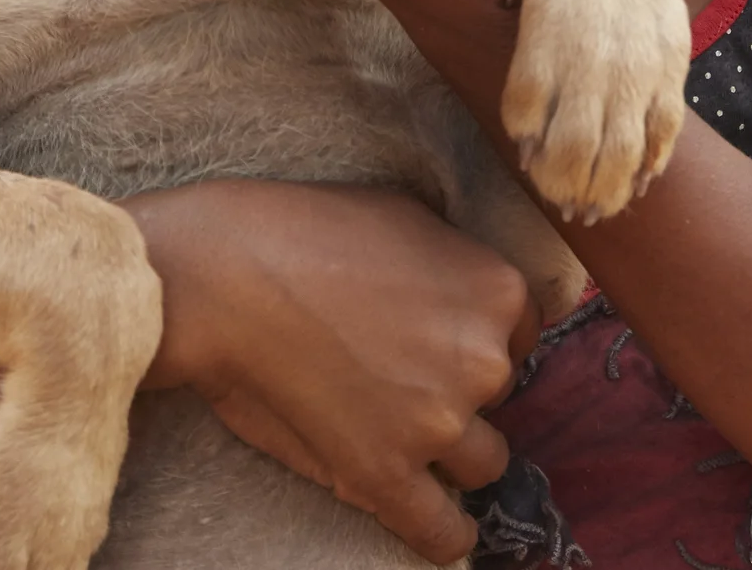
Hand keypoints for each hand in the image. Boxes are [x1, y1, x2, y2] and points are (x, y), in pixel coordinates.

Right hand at [126, 181, 537, 564]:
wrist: (228, 274)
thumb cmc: (308, 230)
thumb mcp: (411, 217)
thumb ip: (458, 265)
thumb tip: (474, 298)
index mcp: (498, 291)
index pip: (523, 335)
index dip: (480, 337)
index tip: (440, 337)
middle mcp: (484, 360)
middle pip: (500, 396)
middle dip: (460, 388)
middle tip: (399, 370)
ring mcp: (438, 423)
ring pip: (482, 461)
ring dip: (451, 452)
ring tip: (401, 430)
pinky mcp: (385, 474)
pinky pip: (441, 530)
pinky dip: (445, 534)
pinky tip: (442, 527)